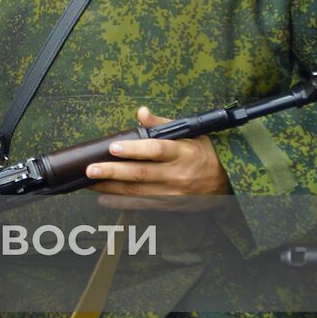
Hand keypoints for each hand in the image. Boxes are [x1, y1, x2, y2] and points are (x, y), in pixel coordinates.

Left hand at [87, 107, 232, 210]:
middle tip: (91, 169)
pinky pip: (141, 205)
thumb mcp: (190, 134)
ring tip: (90, 182)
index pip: (156, 150)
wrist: (227, 184)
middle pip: (141, 173)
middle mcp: (176, 174)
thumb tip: (142, 112)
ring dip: (111, 187)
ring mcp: (172, 193)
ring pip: (137, 191)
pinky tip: (104, 199)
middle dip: (113, 171)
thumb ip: (163, 123)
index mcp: (182, 153)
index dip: (134, 149)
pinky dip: (121, 203)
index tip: (113, 147)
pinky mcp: (169, 205)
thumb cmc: (204, 154)